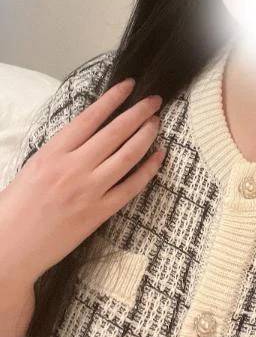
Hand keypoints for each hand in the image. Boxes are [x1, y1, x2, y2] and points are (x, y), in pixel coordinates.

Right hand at [0, 78, 165, 286]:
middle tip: (154, 100)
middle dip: (138, 112)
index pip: (90, 117)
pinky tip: (159, 156)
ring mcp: (89, 191)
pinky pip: (131, 187)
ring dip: (146, 135)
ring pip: (128, 156)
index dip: (113, 99)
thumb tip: (89, 131)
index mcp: (53, 153)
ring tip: (156, 122)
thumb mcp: (34, 167)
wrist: (9, 251)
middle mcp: (73, 169)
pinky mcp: (99, 213)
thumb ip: (61, 149)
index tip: (129, 85)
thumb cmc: (15, 208)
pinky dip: (148, 170)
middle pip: (115, 132)